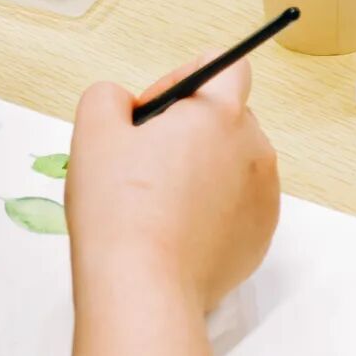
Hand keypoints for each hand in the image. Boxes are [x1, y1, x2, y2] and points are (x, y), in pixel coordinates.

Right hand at [66, 56, 279, 313]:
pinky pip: (237, 205)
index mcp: (220, 114)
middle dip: (189, 129)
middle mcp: (255, 150)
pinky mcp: (261, 236)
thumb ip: (108, 97)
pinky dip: (211, 209)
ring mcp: (264, 197)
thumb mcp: (92, 132)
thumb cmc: (119, 210)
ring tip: (158, 201)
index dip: (184, 78)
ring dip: (201, 170)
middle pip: (227, 117)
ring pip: (233, 163)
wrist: (143, 288)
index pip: (225, 66)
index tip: (152, 112)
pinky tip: (174, 230)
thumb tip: (125, 105)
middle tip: (144, 161)